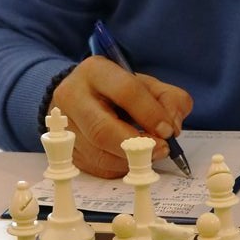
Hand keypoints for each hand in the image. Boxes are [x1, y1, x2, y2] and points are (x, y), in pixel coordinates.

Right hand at [51, 56, 192, 177]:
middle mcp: (72, 97)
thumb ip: (169, 99)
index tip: (168, 130)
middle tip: (161, 149)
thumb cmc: (118, 90)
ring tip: (149, 154)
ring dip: (131, 160)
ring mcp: (65, 127)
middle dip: (137, 145)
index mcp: (95, 71)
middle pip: (102, 129)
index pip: (125, 92)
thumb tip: (173, 126)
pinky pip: (97, 167)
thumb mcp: (147, 84)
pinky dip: (120, 167)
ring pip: (99, 154)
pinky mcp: (69, 150)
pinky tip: (131, 158)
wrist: (83, 96)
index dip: (150, 114)